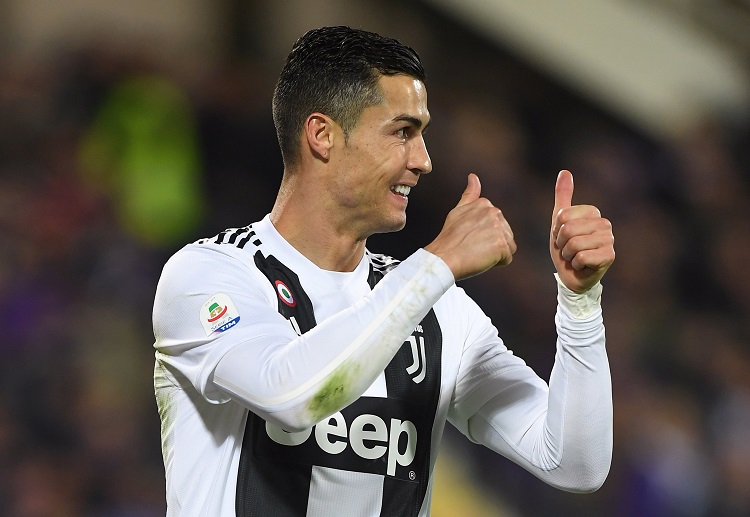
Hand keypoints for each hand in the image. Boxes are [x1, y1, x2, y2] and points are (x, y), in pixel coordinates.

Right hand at [425, 173, 515, 280]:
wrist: (443, 258)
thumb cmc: (449, 238)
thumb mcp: (457, 211)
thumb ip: (470, 194)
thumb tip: (473, 176)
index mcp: (485, 204)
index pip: (496, 224)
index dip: (484, 234)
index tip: (469, 237)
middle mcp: (494, 212)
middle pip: (505, 233)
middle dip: (492, 243)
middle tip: (472, 246)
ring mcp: (498, 228)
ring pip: (508, 245)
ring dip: (496, 253)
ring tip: (477, 252)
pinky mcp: (502, 244)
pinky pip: (508, 257)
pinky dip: (498, 262)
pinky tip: (482, 259)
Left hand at [550, 170, 614, 292]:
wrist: (571, 275)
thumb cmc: (565, 247)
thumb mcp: (559, 222)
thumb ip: (563, 196)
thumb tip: (564, 171)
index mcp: (593, 213)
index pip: (563, 216)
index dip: (557, 230)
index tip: (562, 237)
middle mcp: (605, 224)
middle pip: (568, 229)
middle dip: (562, 243)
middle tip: (568, 249)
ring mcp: (609, 240)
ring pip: (574, 243)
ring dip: (568, 255)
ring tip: (574, 257)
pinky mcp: (609, 256)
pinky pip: (581, 256)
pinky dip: (575, 264)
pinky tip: (582, 265)